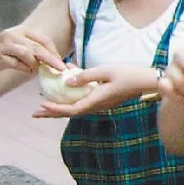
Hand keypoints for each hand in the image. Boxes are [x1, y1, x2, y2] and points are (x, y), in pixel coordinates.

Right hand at [0, 28, 65, 75]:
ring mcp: (4, 45)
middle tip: (60, 68)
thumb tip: (56, 62)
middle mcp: (13, 35)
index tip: (61, 62)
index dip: (54, 52)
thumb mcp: (23, 45)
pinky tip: (26, 70)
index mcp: (23, 31)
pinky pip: (16, 64)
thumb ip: (36, 50)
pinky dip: (24, 68)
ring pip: (26, 54)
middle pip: (36, 47)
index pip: (43, 40)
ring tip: (36, 70)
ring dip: (34, 64)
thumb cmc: (8, 51)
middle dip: (50, 59)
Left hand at [33, 63, 160, 117]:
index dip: (55, 109)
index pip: (71, 109)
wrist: (149, 81)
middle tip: (35, 113)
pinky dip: (71, 101)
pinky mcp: (105, 100)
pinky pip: (84, 103)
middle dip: (52, 113)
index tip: (41, 106)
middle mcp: (98, 105)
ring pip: (76, 109)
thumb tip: (67, 80)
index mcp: (97, 100)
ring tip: (46, 105)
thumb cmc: (129, 74)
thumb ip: (86, 75)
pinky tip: (66, 93)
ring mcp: (102, 104)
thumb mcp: (106, 71)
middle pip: (71, 112)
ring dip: (60, 108)